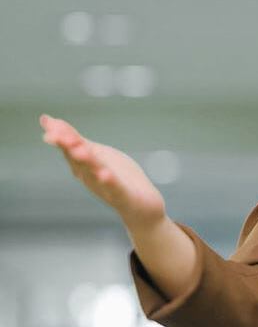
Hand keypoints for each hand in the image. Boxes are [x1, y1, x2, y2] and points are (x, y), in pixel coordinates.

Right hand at [40, 114, 166, 230]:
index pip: (70, 147)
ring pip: (94, 171)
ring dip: (86, 161)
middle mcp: (89, 175)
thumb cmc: (117, 176)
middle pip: (78, 159)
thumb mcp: (96, 153)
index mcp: (83, 164)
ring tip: (80, 150)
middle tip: (56, 134)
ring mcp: (105, 186)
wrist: (141, 205)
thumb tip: (48, 120)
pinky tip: (105, 174)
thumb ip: (74, 139)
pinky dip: (109, 181)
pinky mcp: (121, 195)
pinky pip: (114, 188)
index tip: (47, 121)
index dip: (60, 135)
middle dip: (68, 146)